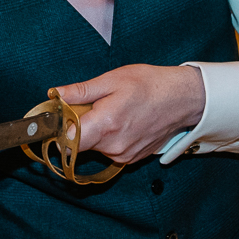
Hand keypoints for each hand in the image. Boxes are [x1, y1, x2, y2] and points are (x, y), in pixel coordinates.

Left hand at [54, 64, 203, 163]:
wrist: (182, 99)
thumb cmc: (150, 85)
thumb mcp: (112, 79)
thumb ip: (81, 91)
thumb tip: (56, 95)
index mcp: (105, 125)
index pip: (66, 142)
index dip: (58, 131)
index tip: (59, 119)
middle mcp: (113, 147)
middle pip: (79, 144)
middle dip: (79, 126)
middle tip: (91, 106)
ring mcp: (123, 155)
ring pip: (95, 147)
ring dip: (95, 132)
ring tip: (112, 111)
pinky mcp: (131, 158)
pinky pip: (109, 150)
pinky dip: (109, 138)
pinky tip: (122, 121)